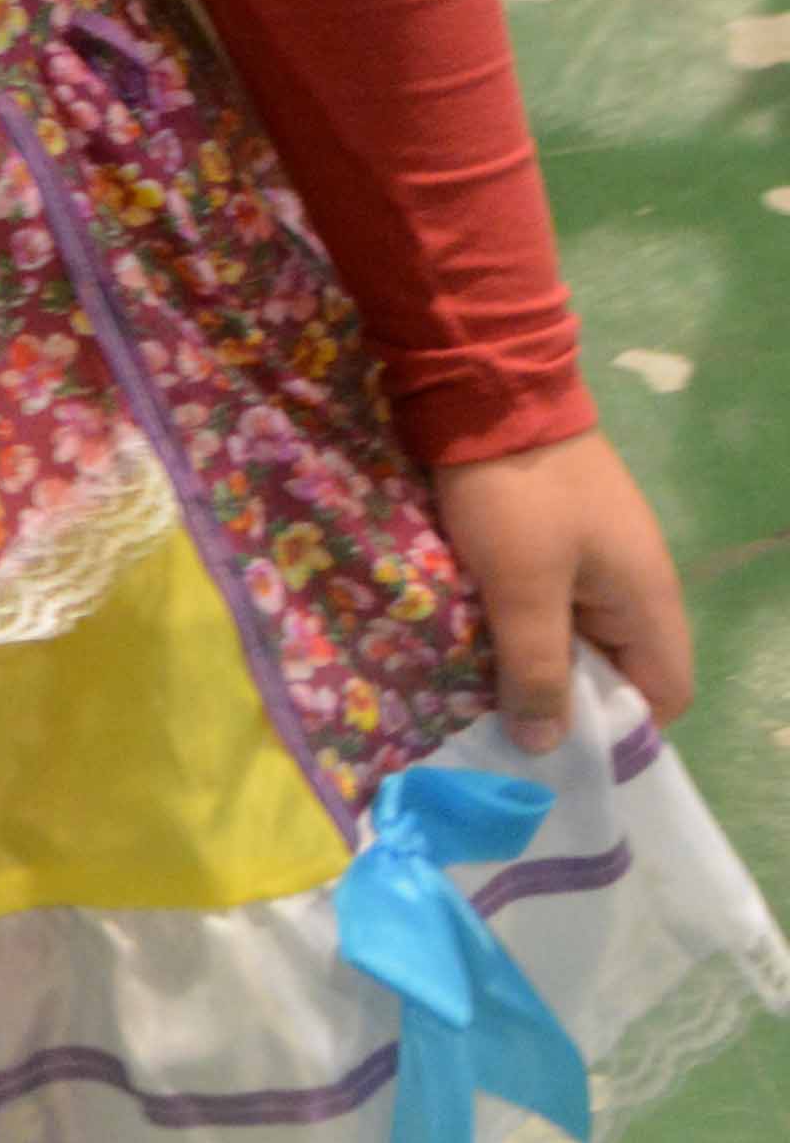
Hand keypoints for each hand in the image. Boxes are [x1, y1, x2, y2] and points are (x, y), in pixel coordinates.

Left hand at [426, 425, 692, 760]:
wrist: (489, 394)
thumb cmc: (517, 495)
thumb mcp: (523, 588)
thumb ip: (538, 668)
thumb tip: (549, 745)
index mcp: (647, 600)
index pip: (665, 692)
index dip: (622, 728)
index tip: (563, 748)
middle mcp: (635, 586)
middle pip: (620, 671)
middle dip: (570, 703)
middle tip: (508, 731)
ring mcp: (597, 561)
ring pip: (580, 641)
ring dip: (540, 666)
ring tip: (486, 697)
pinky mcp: (559, 542)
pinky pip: (553, 607)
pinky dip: (523, 630)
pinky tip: (478, 646)